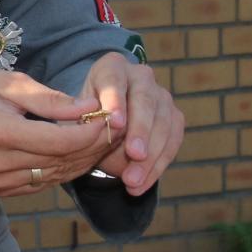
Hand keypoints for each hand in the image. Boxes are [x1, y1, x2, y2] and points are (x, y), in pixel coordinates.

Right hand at [0, 69, 117, 197]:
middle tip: (118, 126)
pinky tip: (81, 150)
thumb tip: (91, 108)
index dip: (92, 132)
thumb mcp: (10, 83)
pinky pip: (46, 182)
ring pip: (58, 175)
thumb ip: (51, 100)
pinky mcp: (1, 190)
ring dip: (86, 158)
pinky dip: (67, 167)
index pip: (60, 141)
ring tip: (105, 137)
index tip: (112, 115)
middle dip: (95, 144)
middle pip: (63, 161)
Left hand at [83, 51, 183, 193]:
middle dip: (141, 130)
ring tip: (132, 181)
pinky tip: (142, 184)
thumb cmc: (86, 115)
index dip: (116, 100)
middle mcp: (140, 76)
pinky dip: (157, 165)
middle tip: (134, 155)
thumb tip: (108, 134)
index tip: (115, 123)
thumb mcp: (77, 116)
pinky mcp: (174, 116)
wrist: (104, 120)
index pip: (113, 80)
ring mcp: (161, 95)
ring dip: (150, 156)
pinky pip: (172, 141)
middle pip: (145, 101)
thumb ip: (87, 123)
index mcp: (111, 67)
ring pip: (164, 123)